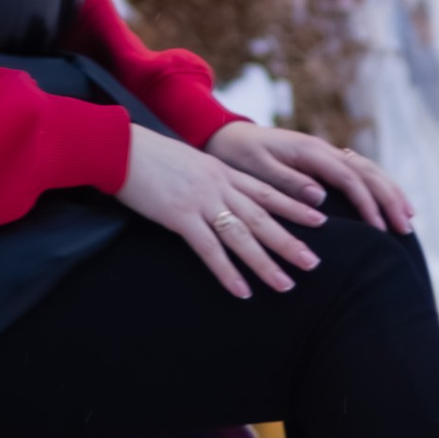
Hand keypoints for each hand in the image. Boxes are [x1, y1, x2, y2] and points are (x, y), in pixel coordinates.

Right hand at [115, 124, 321, 298]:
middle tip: (314, 263)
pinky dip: (228, 272)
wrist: (118, 146)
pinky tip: (242, 291)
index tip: (320, 219)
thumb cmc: (148, 155)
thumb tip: (217, 194)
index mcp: (221, 171)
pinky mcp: (179, 216)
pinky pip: (210, 249)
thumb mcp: (187, 161)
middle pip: (262, 217)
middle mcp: (218, 185)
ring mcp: (200, 200)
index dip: (294, 206)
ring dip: (266, 263)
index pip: (266, 191)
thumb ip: (207, 177)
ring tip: (287, 285)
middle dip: (290, 241)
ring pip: (242, 236)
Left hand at [209, 116, 414, 238]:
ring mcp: (325, 153)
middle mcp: (323, 149)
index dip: (367, 203)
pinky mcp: (321, 161)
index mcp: (310, 151)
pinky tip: (384, 203)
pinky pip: (357, 172)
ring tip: (407, 217)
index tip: (379, 229)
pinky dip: (375, 187)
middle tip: (406, 228)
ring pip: (367, 170)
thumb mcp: (257, 169)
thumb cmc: (238, 154)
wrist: (225, 134)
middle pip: (367, 172)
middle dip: (390, 198)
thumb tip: (321, 198)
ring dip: (389, 192)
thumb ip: (288, 181)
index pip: (349, 177)